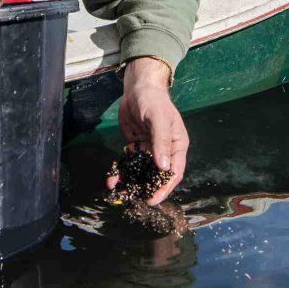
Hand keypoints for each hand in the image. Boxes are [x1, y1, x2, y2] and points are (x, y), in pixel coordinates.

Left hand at [113, 57, 188, 204]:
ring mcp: (148, 149)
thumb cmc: (154, 101)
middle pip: (157, 175)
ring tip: (121, 193)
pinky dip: (122, 172)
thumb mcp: (159, 119)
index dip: (164, 187)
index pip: (173, 172)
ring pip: (141, 171)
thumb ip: (161, 142)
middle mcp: (163, 151)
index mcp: (176, 146)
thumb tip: (163, 167)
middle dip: (147, 188)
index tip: (153, 199)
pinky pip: (129, 163)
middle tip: (135, 199)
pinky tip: (112, 180)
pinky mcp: (135, 146)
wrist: (138, 88)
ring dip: (132, 182)